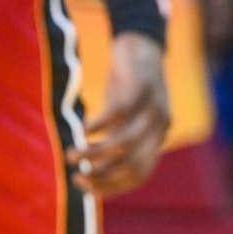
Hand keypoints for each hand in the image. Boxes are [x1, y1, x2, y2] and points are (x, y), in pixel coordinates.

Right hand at [68, 33, 168, 196]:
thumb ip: (116, 141)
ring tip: (72, 155)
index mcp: (157, 138)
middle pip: (133, 164)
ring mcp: (153, 107)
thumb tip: (94, 171)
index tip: (84, 187)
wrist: (140, 45)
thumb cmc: (126, 87)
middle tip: (77, 177)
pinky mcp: (142, 87)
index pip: (138, 176)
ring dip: (95, 153)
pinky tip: (82, 130)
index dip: (111, 186)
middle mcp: (160, 126)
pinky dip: (97, 126)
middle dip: (102, 176)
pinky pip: (118, 114)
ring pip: (124, 143)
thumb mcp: (124, 119)